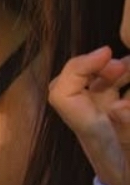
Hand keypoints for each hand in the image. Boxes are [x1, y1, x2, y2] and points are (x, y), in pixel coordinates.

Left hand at [48, 46, 129, 184]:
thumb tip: (121, 106)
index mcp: (90, 130)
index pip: (61, 94)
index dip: (78, 67)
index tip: (107, 54)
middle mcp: (90, 122)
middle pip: (73, 84)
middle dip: (98, 65)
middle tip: (126, 62)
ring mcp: (102, 122)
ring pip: (97, 86)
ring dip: (117, 71)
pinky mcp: (113, 123)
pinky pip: (113, 95)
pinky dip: (124, 82)